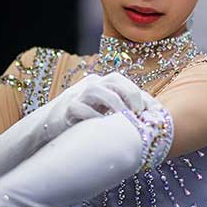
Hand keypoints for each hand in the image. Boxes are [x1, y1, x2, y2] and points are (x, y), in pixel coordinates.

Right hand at [41, 72, 159, 142]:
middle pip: (115, 80)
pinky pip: (80, 108)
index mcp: (105, 84)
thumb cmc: (88, 121)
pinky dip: (94, 116)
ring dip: (115, 104)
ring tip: (125, 118)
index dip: (143, 98)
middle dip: (131, 95)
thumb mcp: (109, 113)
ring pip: (98, 90)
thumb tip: (155, 119)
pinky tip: (104, 126)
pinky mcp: (67, 108)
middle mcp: (93, 85)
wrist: (51, 126)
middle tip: (140, 113)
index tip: (154, 114)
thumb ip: (128, 112)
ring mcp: (78, 95)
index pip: (127, 84)